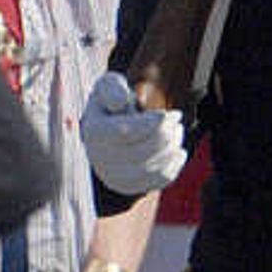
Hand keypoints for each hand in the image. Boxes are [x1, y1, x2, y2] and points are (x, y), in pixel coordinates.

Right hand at [79, 70, 187, 196]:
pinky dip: (173, 165)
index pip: (126, 132)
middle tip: (177, 119)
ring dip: (172, 149)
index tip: (168, 114)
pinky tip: (177, 152)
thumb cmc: (114, 100)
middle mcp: (98, 157)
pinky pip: (157, 180)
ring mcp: (112, 175)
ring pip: (151, 168)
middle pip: (141, 152)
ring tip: (177, 132)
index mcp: (93, 131)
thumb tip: (121, 104)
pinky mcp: (128, 186)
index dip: (153, 123)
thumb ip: (113, 88)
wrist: (111, 125)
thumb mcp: (110, 85)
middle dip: (166, 134)